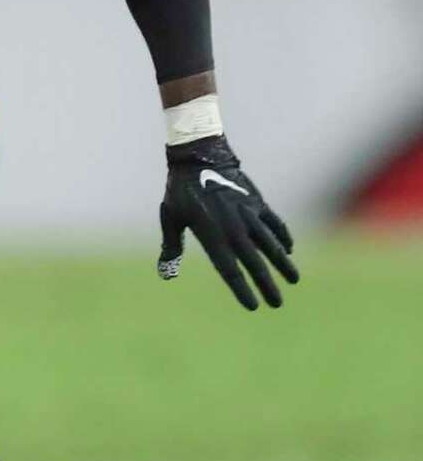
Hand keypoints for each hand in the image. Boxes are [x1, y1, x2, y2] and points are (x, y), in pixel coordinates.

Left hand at [158, 134, 298, 310]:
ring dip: (283, 263)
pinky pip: (274, 223)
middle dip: (267, 284)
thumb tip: (166, 275)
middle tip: (278, 304)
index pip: (229, 270)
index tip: (253, 306)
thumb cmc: (181, 189)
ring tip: (294, 279)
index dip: (241, 289)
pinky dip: (282, 236)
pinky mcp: (257, 202)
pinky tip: (289, 249)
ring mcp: (248, 214)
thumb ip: (171, 248)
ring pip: (271, 244)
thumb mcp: (171, 217)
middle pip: (255, 263)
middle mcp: (233, 227)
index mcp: (211, 234)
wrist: (200, 155)